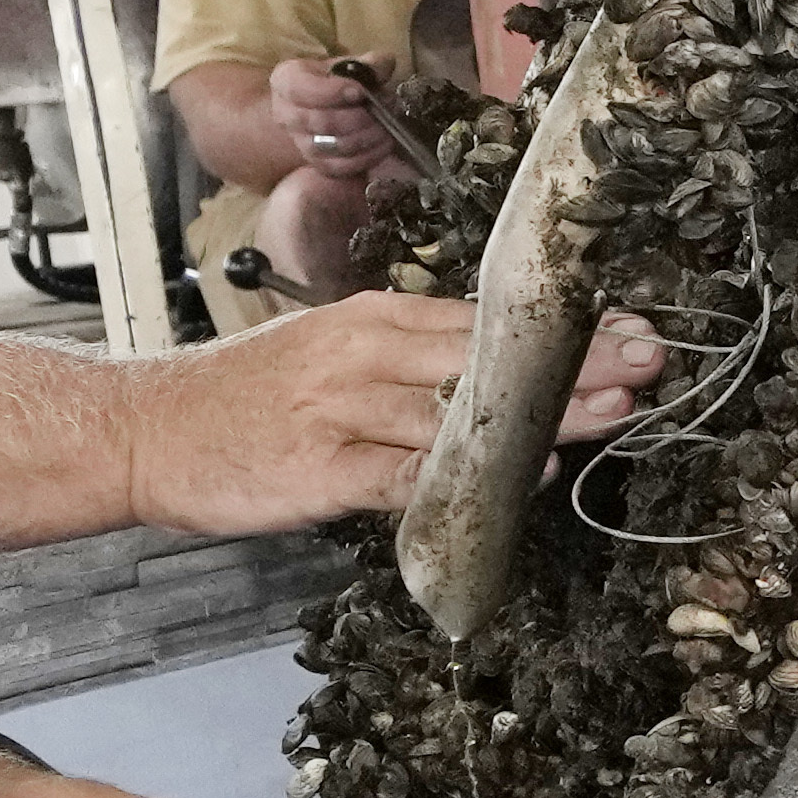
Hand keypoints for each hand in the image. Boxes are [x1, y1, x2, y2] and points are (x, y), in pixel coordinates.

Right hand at [113, 294, 673, 532]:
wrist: (146, 428)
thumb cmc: (245, 396)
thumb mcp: (332, 351)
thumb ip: (410, 360)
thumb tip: (496, 379)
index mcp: (373, 319)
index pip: (485, 318)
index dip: (562, 328)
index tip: (633, 329)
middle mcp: (363, 354)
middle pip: (485, 359)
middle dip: (574, 362)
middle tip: (650, 362)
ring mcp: (342, 411)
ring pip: (457, 412)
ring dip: (539, 416)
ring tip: (612, 413)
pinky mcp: (321, 470)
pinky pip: (406, 475)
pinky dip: (465, 478)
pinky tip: (521, 479)